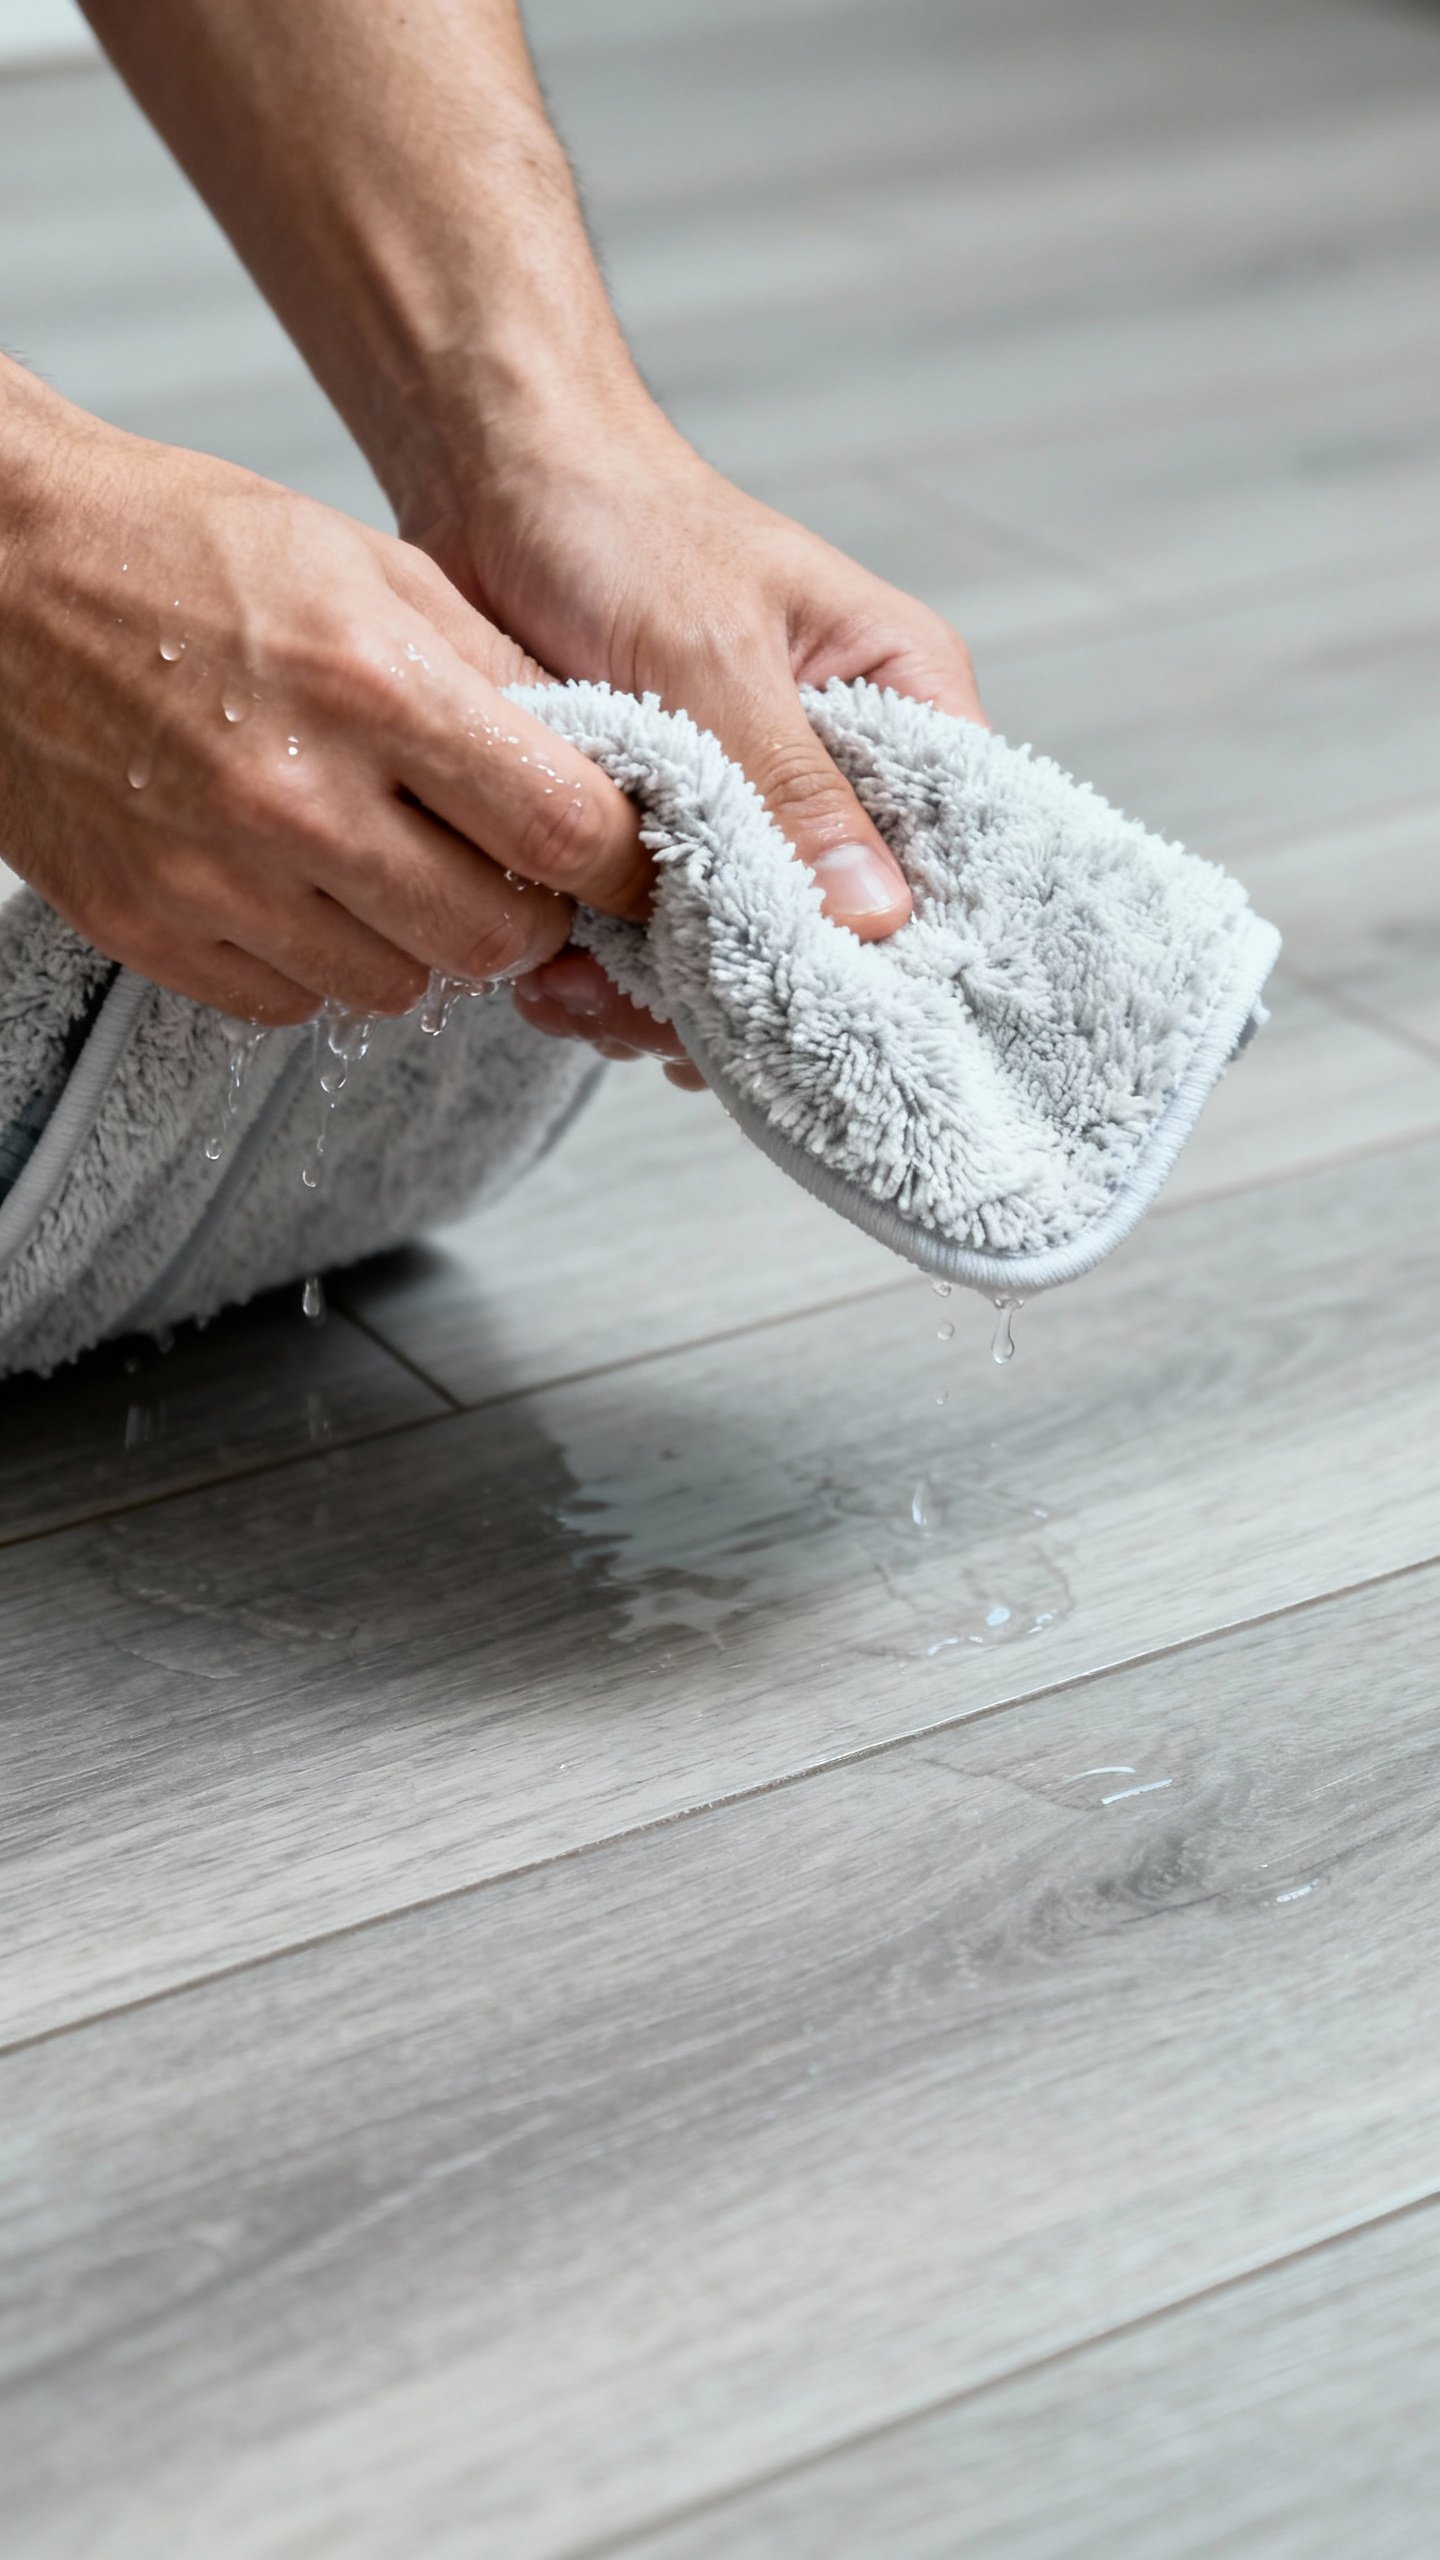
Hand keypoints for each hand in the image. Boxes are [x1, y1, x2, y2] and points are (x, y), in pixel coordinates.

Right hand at [0, 369, 649, 1023]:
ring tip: (372, 857)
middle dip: (518, 910)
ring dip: (411, 940)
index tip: (617, 861)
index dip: (615, 859)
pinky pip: (289, 1004)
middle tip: (492, 862)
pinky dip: (311, 959)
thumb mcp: (363, 564)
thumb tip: (595, 766)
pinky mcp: (149, 930)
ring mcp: (215, 879)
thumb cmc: (179, 551)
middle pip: (494, 940)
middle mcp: (298, 797)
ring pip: (398, 989)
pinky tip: (286, 879)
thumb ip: (490, 671)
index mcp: (373, 684)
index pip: (564, 832)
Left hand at [410, 410, 985, 1083]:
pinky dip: (612, 980)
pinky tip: (558, 984)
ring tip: (581, 998)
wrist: (493, 483)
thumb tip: (876, 919)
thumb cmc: (622, 522)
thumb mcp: (713, 654)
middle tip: (666, 1026)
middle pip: (841, 938)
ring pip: (744, 961)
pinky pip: (660, 950)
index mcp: (903, 706)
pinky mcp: (665, 848)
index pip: (950, 863)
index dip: (900, 955)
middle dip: (756, 996)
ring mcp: (752, 821)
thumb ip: (787, 788)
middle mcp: (842, 778)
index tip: (822, 1009)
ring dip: (665, 1001)